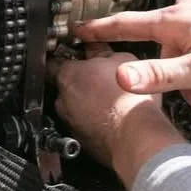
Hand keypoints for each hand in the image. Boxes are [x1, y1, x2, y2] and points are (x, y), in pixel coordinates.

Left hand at [49, 44, 182, 178]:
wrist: (134, 137)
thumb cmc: (128, 102)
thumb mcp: (124, 61)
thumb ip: (105, 53)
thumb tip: (101, 50)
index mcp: (68, 75)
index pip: (56, 59)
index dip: (71, 55)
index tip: (83, 54)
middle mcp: (63, 100)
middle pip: (67, 84)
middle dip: (83, 80)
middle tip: (103, 77)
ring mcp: (70, 122)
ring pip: (75, 106)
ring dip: (89, 102)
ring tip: (113, 100)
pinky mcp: (82, 140)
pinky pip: (84, 125)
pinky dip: (95, 120)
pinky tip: (114, 117)